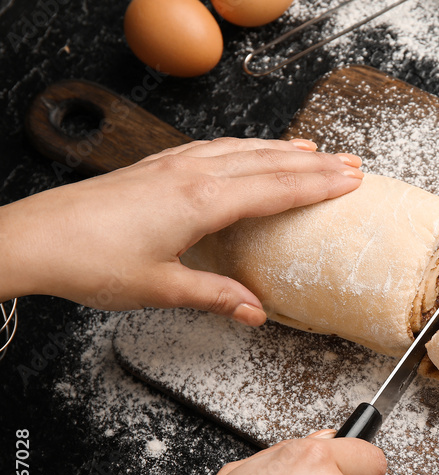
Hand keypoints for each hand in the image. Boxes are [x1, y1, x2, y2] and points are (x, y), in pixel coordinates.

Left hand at [0, 138, 363, 324]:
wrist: (35, 239)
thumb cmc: (92, 262)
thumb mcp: (162, 289)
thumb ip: (215, 296)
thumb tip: (254, 312)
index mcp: (202, 202)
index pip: (276, 188)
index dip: (318, 185)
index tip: (351, 180)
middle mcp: (191, 175)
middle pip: (266, 162)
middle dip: (312, 163)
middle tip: (349, 163)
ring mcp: (171, 166)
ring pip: (239, 149)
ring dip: (279, 149)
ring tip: (310, 148)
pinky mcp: (153, 167)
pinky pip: (212, 148)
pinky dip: (242, 147)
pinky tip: (245, 150)